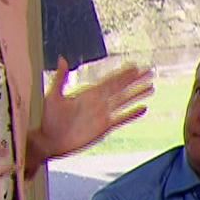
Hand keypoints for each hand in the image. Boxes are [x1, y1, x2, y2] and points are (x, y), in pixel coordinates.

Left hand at [33, 58, 153, 161]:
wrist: (49, 141)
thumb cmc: (48, 119)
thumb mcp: (52, 96)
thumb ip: (60, 78)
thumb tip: (62, 58)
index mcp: (88, 94)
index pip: (110, 81)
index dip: (122, 74)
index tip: (134, 66)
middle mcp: (98, 102)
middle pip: (121, 89)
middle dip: (135, 80)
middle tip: (149, 71)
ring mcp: (102, 115)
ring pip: (124, 102)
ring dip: (137, 94)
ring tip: (151, 87)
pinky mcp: (104, 128)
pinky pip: (121, 119)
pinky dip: (132, 114)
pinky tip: (143, 108)